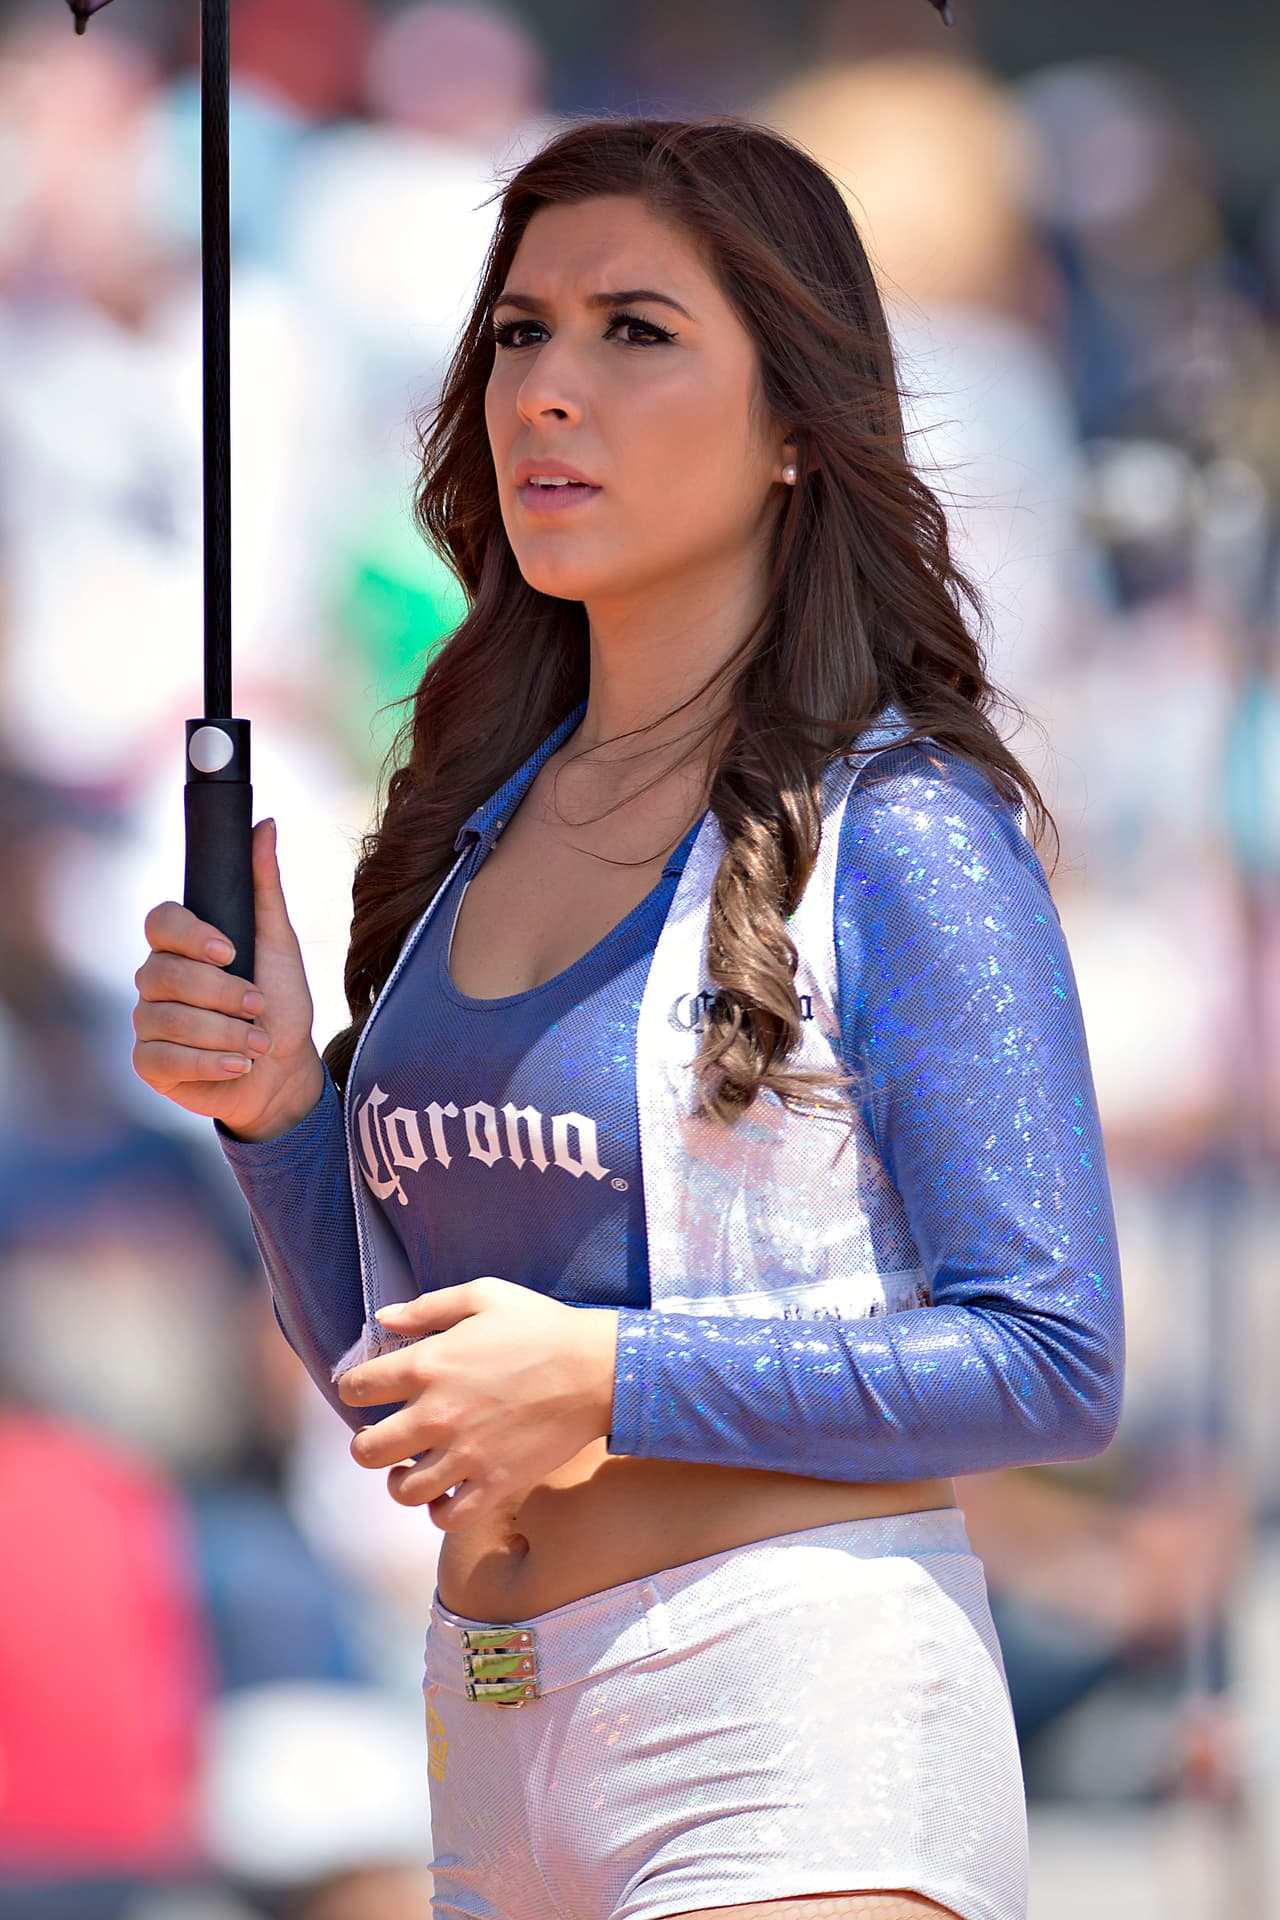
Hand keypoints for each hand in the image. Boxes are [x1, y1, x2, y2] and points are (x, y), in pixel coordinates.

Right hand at [132, 817, 324, 1138]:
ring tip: (259, 1044)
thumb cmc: (280, 1001)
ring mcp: (148, 1021)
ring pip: (168, 1019)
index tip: (230, 952)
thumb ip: (265, 886)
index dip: (190, 936)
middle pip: (165, 974)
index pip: (160, 921)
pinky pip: (164, 1058)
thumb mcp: (280, 942)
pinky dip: (210, 1063)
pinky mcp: (149, 1063)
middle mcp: (156, 978)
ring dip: (225, 1033)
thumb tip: (265, 824)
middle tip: (259, 1007)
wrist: (284, 1068)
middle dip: (222, 995)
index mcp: (182, 944)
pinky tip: (238, 1065)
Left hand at [335, 1278, 619, 1531]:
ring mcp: (464, 1454)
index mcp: (427, 1364)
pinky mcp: (494, 1483)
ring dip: (401, 1480)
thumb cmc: (541, 1326)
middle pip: (365, 1450)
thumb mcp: (483, 1296)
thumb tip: (384, 1319)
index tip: (368, 1391)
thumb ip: (427, 1307)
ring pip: (401, 1491)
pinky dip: (440, 1510)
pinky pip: (447, 1517)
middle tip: (387, 1436)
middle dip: (368, 1443)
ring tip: (414, 1468)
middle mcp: (436, 1415)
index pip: (355, 1388)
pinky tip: (448, 1491)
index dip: (355, 1389)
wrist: (597, 1369)